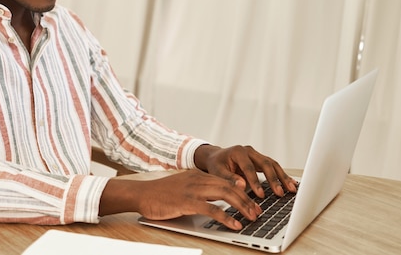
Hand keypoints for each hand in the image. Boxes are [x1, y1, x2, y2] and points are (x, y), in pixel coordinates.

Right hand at [99, 169, 259, 229]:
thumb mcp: (183, 188)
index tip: (254, 200)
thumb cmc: (161, 194)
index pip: (227, 180)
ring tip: (252, 217)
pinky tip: (235, 224)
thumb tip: (216, 203)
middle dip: (247, 200)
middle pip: (231, 187)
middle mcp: (199, 179)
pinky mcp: (187, 202)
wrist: (141, 193)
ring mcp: (194, 189)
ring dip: (242, 207)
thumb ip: (199, 192)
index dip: (243, 190)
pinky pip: (212, 209)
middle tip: (258, 212)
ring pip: (226, 195)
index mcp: (199, 175)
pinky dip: (226, 217)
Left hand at [194, 144, 297, 199]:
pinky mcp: (260, 160)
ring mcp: (256, 155)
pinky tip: (290, 184)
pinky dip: (282, 176)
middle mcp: (249, 151)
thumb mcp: (217, 172)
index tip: (260, 194)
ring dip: (282, 177)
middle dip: (273, 179)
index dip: (255, 181)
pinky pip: (273, 167)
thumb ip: (229, 178)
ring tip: (291, 189)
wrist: (216, 158)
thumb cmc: (216, 165)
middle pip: (265, 163)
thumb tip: (242, 186)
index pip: (248, 167)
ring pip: (272, 164)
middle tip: (279, 192)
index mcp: (238, 152)